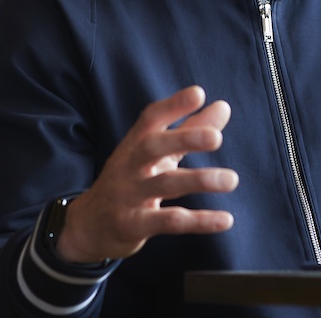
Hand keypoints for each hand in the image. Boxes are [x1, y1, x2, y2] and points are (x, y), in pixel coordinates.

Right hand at [55, 85, 238, 262]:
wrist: (88, 225)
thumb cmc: (131, 180)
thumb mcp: (156, 154)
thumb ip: (190, 130)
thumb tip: (224, 106)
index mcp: (136, 143)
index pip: (151, 118)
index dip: (173, 105)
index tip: (198, 94)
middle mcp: (130, 165)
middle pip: (153, 146)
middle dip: (184, 139)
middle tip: (216, 138)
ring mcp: (129, 195)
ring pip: (165, 184)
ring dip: (200, 181)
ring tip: (232, 179)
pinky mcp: (133, 225)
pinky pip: (168, 221)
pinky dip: (198, 221)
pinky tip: (225, 219)